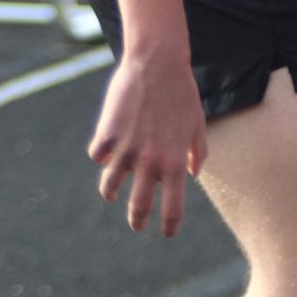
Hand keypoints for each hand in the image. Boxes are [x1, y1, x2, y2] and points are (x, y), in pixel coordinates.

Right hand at [87, 51, 207, 238]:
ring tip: (113, 192)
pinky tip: (106, 150)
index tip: (168, 234)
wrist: (158, 63)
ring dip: (111, 191)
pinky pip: (98, 156)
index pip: (172, 208)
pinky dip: (101, 155)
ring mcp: (125, 150)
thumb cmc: (182, 93)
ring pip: (109, 186)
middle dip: (137, 220)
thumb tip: (192, 175)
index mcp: (174, 161)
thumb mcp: (197, 123)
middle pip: (137, 207)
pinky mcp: (106, 136)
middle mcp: (149, 161)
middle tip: (138, 224)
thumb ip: (197, 152)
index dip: (169, 225)